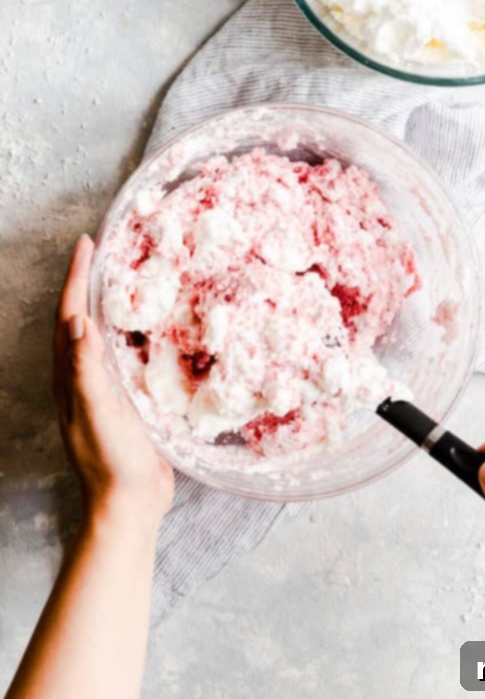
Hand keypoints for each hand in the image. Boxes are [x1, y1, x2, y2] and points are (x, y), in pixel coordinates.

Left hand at [53, 236, 173, 530]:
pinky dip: (129, 331)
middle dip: (86, 282)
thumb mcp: (98, 413)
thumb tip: (77, 322)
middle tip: (104, 250)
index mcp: (71, 378)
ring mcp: (102, 389)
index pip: (69, 316)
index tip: (87, 244)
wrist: (130, 505)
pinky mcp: (124, 400)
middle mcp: (81, 379)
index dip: (76, 278)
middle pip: (79, 319)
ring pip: (99, 335)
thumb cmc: (113, 462)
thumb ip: (86, 371)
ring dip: (106, 303)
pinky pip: (121, 354)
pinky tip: (148, 327)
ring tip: (124, 276)